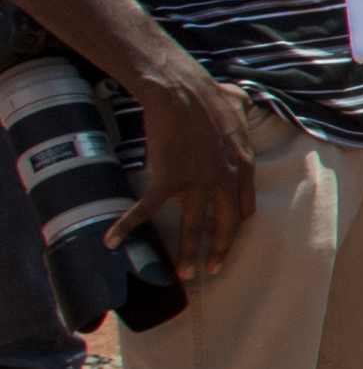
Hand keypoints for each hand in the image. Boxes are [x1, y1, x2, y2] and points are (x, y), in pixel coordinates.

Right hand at [130, 60, 257, 284]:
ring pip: (194, 228)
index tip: (227, 237)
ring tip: (183, 275)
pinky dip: (127, 226)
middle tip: (211, 271)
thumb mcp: (239, 106)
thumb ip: (243, 112)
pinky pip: (147, 210)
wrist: (182, 93)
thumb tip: (243, 103)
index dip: (234, 226)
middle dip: (218, 252)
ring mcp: (197, 184)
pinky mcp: (168, 181)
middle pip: (224, 226)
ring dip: (187, 254)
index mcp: (244, 168)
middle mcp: (225, 182)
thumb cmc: (210, 95)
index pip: (243, 208)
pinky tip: (113, 241)